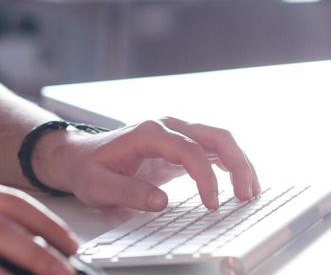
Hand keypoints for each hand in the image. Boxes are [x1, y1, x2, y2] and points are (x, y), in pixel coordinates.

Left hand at [34, 117, 259, 211]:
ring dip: (239, 162)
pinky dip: (230, 163)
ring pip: (218, 139)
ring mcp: (175, 133)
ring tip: (250, 192)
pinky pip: (212, 149)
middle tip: (247, 195)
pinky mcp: (179, 145)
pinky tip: (240, 183)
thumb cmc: (89, 170)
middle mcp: (166, 126)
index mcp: (148, 132)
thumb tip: (161, 202)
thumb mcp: (99, 186)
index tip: (212, 204)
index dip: (205, 177)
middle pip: (214, 135)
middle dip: (237, 163)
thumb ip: (128, 193)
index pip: (188, 149)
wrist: (80, 157)